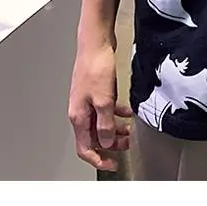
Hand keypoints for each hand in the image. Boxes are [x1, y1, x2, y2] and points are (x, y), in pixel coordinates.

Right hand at [68, 38, 132, 173]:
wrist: (96, 41)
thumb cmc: (96, 67)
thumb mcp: (104, 101)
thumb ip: (105, 125)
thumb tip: (106, 143)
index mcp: (78, 117)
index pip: (84, 148)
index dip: (98, 159)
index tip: (112, 164)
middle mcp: (80, 110)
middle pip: (93, 137)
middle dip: (110, 144)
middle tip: (126, 145)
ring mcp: (87, 100)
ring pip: (100, 122)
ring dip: (115, 128)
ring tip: (129, 129)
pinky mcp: (95, 89)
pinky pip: (105, 108)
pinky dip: (116, 112)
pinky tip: (127, 110)